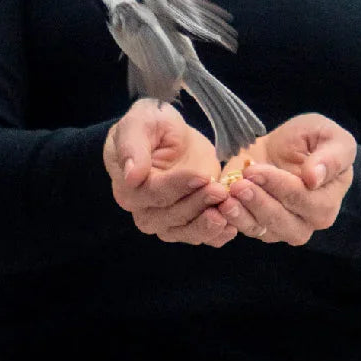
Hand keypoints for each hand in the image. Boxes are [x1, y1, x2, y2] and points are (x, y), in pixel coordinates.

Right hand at [103, 98, 234, 244]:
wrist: (169, 136)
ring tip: (227, 210)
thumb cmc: (150, 126)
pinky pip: (200, 237)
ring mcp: (166, 221)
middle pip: (171, 217)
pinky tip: (231, 226)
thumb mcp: (139, 124)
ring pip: (186, 232)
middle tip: (220, 190)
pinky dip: (216, 236)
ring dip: (208, 225)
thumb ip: (132, 147)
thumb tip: (131, 176)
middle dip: (197, 204)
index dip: (178, 186)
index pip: (154, 193)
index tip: (201, 175)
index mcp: (129, 188)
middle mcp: (144, 211)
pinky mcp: (188, 224)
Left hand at [215, 114, 354, 244]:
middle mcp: (308, 221)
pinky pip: (245, 229)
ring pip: (263, 230)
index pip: (305, 201)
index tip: (256, 170)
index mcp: (328, 200)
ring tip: (227, 199)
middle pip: (283, 221)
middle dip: (259, 203)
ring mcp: (283, 228)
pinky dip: (231, 219)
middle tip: (239, 185)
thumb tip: (315, 179)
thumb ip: (331, 157)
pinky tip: (221, 205)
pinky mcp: (259, 227)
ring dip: (243, 215)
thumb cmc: (310, 140)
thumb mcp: (329, 136)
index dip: (280, 186)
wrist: (281, 146)